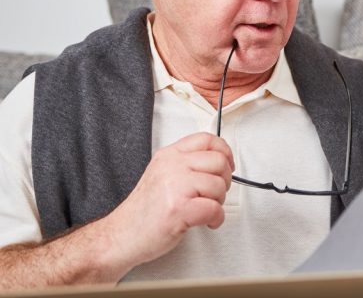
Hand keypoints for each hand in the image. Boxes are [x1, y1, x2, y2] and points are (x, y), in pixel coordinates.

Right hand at [99, 132, 233, 270]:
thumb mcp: (162, 174)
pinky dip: (216, 219)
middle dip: (224, 180)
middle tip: (215, 193)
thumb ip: (186, 164)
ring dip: (219, 201)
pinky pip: (214, 209)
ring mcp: (175, 186)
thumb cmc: (144, 210)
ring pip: (219, 185)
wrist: (121, 236)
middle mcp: (172, 166)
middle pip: (219, 161)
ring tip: (205, 208)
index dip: (224, 151)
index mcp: (169, 155)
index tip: (227, 165)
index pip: (207, 139)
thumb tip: (219, 161)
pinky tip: (207, 222)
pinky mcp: (179, 209)